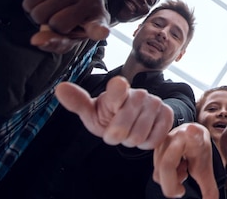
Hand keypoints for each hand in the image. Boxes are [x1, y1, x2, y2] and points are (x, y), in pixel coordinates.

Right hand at [22, 0, 109, 51]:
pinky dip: (31, 7)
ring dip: (40, 17)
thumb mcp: (68, 41)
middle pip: (56, 23)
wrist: (72, 3)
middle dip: (51, 27)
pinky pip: (30, 1)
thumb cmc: (73, 26)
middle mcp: (90, 1)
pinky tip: (45, 3)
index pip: (98, 27)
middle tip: (59, 22)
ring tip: (53, 13)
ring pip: (40, 12)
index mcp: (98, 22)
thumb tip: (36, 40)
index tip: (101, 32)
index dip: (99, 31)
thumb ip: (55, 43)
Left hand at [56, 75, 174, 148]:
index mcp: (117, 92)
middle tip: (116, 131)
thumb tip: (59, 88)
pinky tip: (143, 134)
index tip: (118, 84)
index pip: (118, 89)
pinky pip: (154, 139)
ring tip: (130, 132)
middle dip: (115, 137)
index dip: (118, 89)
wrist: (135, 119)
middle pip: (122, 129)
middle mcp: (138, 94)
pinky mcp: (167, 114)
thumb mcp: (92, 112)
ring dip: (130, 141)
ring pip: (138, 136)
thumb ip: (78, 102)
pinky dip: (146, 143)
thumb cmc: (110, 115)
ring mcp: (155, 103)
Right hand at [153, 123, 218, 198]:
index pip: (191, 134)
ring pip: (158, 172)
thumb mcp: (206, 169)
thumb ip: (208, 188)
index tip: (192, 129)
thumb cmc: (199, 150)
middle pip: (166, 167)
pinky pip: (155, 169)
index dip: (192, 133)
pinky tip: (174, 167)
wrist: (193, 134)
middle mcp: (175, 136)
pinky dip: (165, 175)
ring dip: (170, 179)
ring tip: (182, 170)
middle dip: (173, 184)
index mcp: (192, 137)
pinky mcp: (154, 147)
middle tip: (182, 187)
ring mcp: (162, 140)